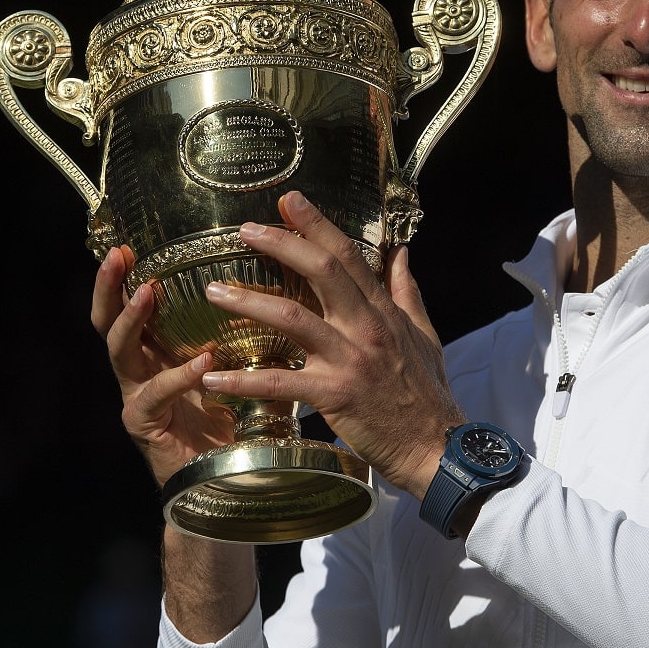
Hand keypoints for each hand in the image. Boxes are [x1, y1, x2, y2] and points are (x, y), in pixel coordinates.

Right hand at [91, 244, 234, 486]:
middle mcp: (141, 369)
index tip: (133, 240)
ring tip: (149, 292)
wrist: (229, 484)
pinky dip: (178, 376)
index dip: (130, 274)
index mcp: (160, 349)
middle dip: (110, 286)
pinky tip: (201, 363)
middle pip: (109, 321)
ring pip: (119, 352)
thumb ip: (251, 335)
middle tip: (119, 255)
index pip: (135, 304)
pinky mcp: (145, 426)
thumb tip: (292, 289)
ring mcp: (137, 397)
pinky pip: (155, 396)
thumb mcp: (244, 367)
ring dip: (133, 319)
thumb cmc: (238, 422)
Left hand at [200, 190, 463, 499]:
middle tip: (245, 229)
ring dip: (249, 302)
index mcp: (383, 311)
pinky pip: (280, 382)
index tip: (290, 200)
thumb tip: (401, 253)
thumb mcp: (425, 334)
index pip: (349, 256)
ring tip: (214, 292)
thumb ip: (407, 292)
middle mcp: (366, 327)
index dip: (318, 225)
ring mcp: (350, 359)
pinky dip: (243, 380)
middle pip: (321, 272)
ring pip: (293, 318)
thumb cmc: (427, 394)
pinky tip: (212, 378)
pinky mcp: (334, 395)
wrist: (436, 446)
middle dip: (281, 244)